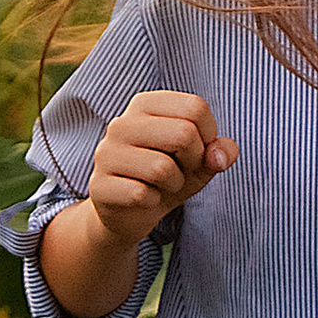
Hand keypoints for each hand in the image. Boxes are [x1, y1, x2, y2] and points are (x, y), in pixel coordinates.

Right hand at [86, 91, 237, 243]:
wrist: (130, 213)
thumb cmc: (168, 177)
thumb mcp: (200, 162)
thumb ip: (219, 152)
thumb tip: (219, 156)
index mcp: (145, 104)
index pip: (195, 107)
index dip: (209, 136)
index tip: (197, 151)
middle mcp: (121, 123)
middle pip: (183, 133)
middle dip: (194, 160)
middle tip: (181, 171)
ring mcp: (106, 153)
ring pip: (162, 168)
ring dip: (174, 184)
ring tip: (162, 185)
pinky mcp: (98, 185)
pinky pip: (142, 194)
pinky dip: (153, 202)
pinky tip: (144, 199)